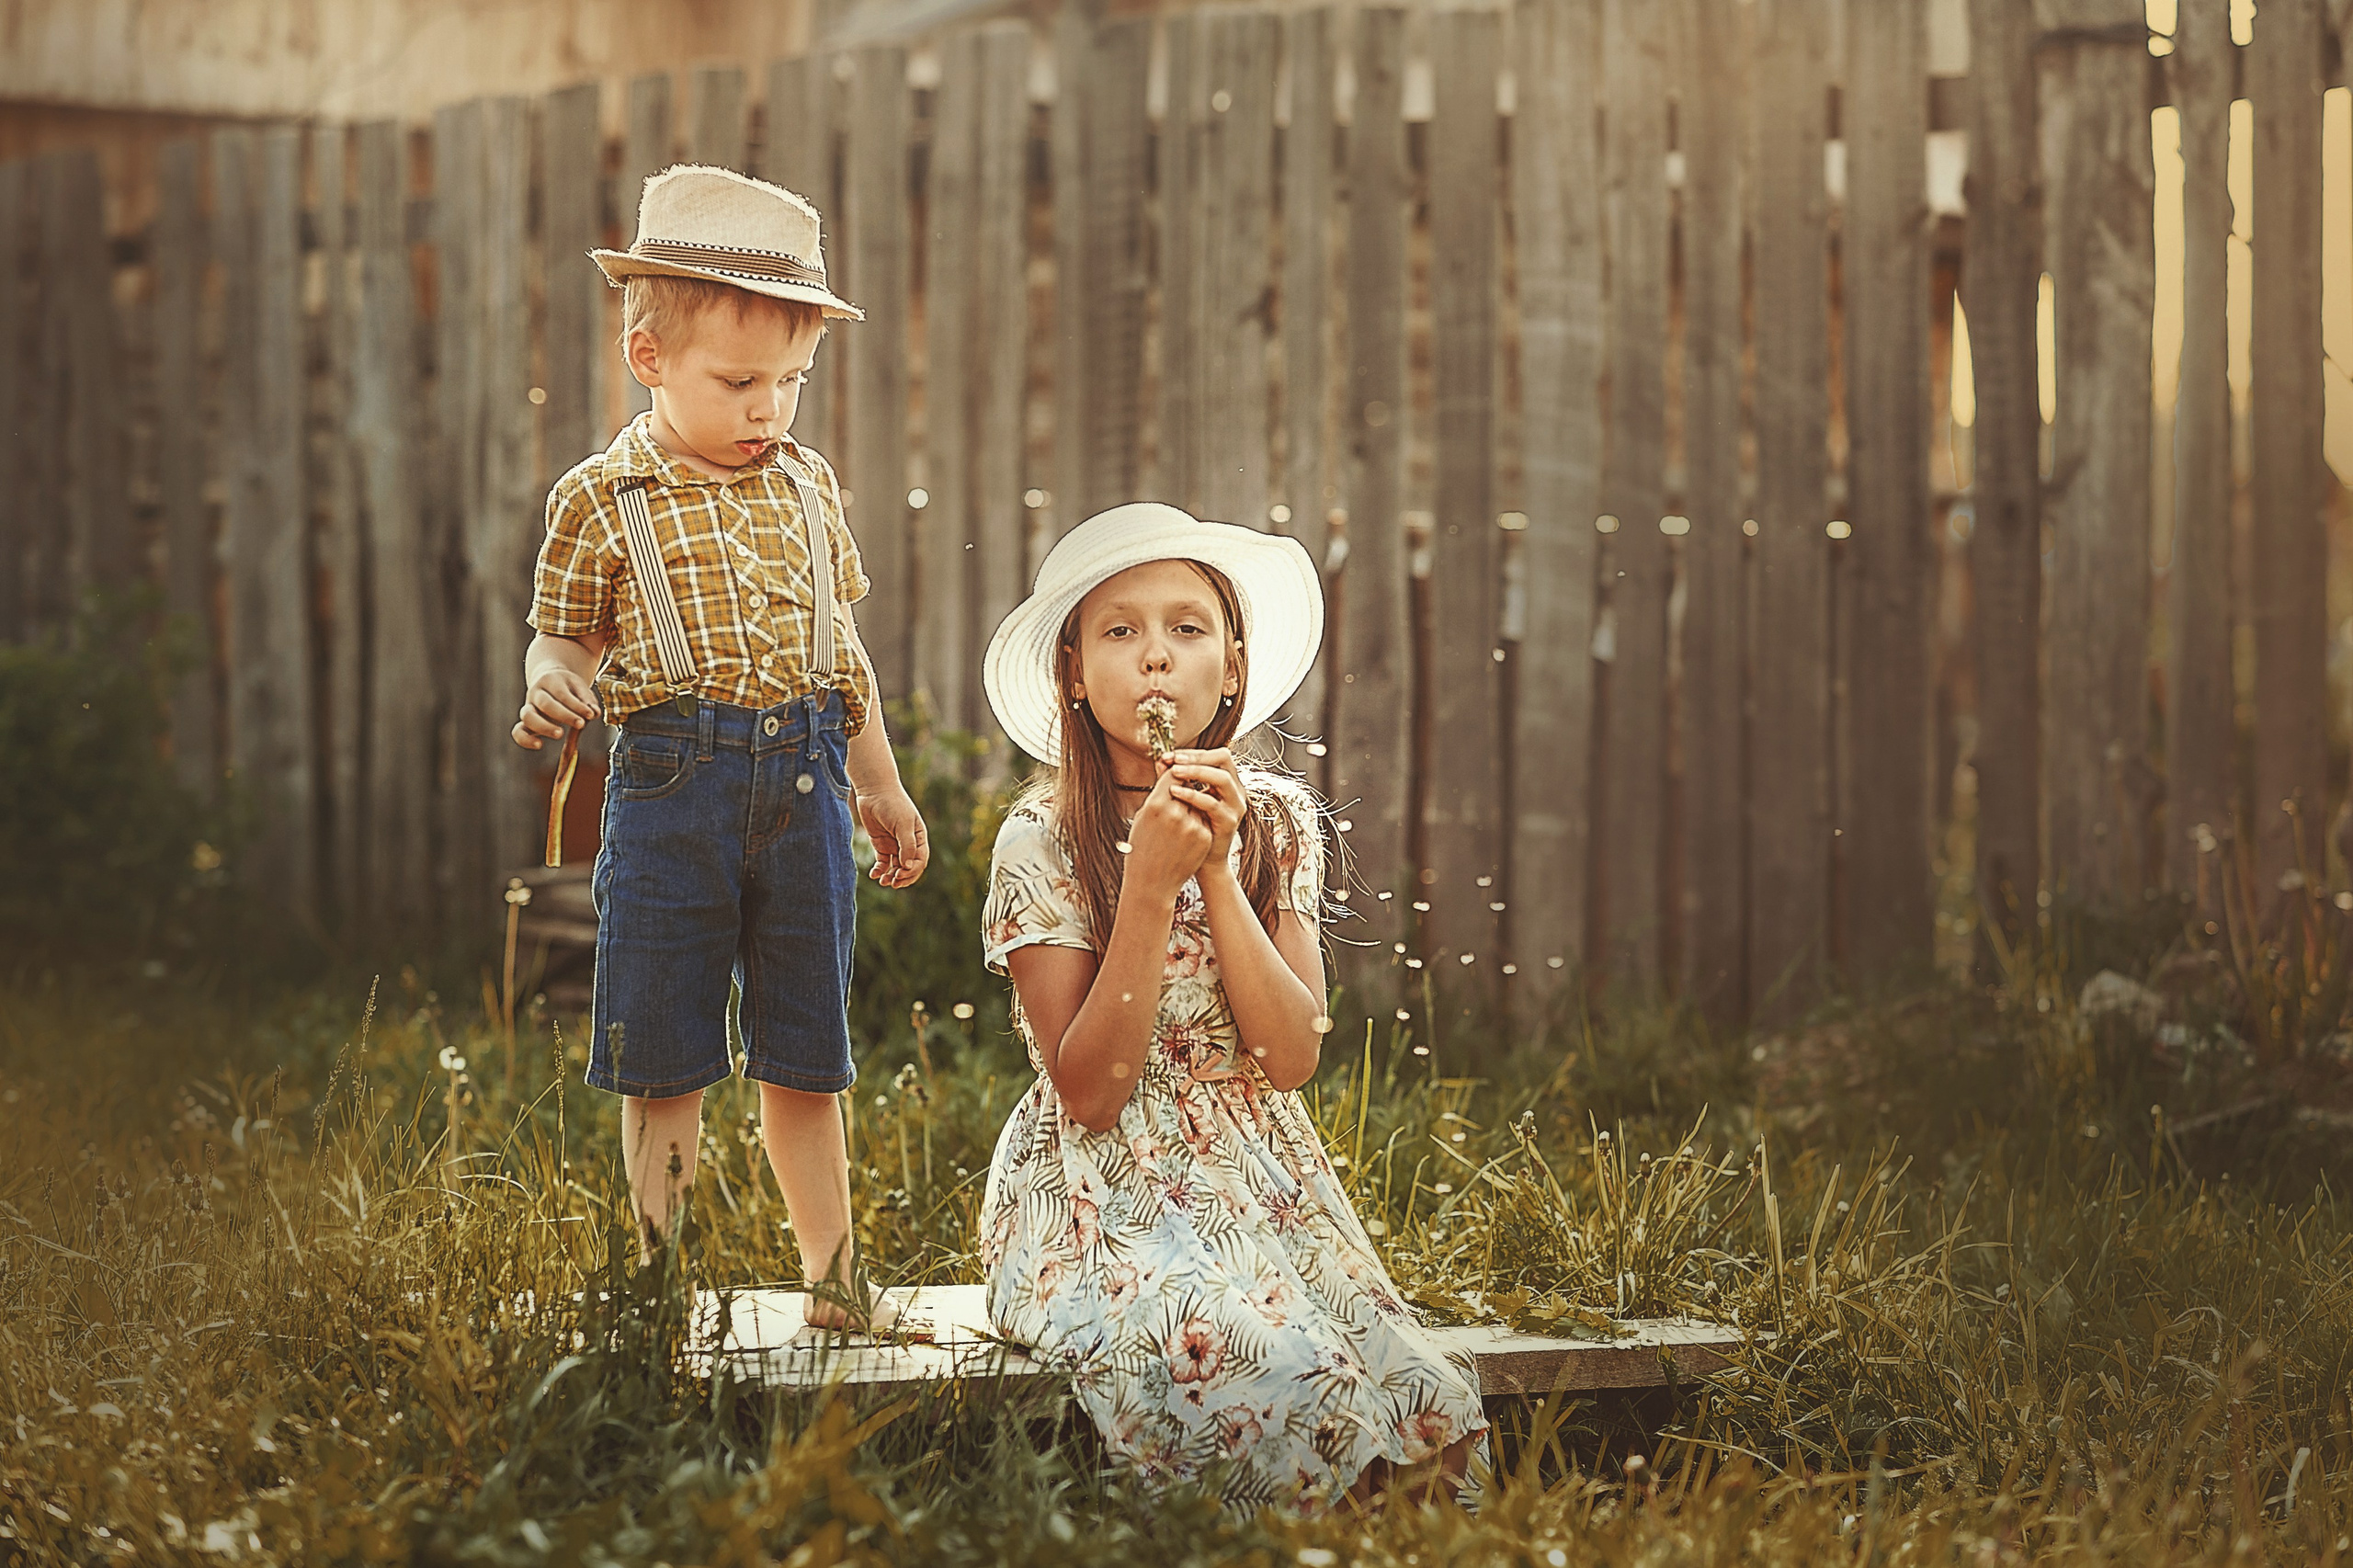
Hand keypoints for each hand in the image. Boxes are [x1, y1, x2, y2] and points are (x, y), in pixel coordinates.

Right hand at [514, 668, 599, 749]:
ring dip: (543, 726)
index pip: (562, 693)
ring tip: (560, 734)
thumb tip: (595, 713)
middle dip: (564, 715)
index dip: (577, 705)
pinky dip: (525, 739)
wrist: (549, 680)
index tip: (591, 715)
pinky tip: (539, 744)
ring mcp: (528, 707)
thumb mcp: (579, 688)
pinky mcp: (526, 722)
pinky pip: (518, 731)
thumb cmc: (569, 687)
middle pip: (545, 703)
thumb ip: (587, 700)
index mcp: (550, 681)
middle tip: (581, 724)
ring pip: (527, 716)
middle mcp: (536, 693)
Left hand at [857, 786, 929, 887]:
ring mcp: (894, 845)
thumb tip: (907, 866)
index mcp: (919, 838)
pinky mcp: (881, 845)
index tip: (900, 874)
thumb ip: (907, 845)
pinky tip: (874, 875)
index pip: (920, 860)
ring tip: (883, 882)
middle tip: (893, 883)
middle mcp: (908, 843)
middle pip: (909, 867)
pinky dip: (879, 870)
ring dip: (891, 877)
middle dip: (903, 877)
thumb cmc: (893, 804)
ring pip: (895, 867)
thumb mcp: (903, 824)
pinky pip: (882, 862)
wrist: (874, 791)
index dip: (912, 871)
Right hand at [1122, 768, 1213, 900]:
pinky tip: (1184, 836)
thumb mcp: (1142, 817)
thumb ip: (1158, 792)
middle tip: (1179, 794)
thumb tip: (1169, 766)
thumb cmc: (1142, 847)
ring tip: (1177, 823)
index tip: (1173, 773)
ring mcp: (1192, 826)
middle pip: (1187, 786)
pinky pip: (1204, 818)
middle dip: (1184, 787)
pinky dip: (1197, 821)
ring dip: (1192, 805)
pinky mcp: (1205, 837)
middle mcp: (1175, 814)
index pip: (1172, 774)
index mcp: (1155, 806)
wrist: (1152, 883)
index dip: (1174, 771)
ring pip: (1198, 802)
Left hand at [1161, 747, 1246, 865]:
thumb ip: (1174, 780)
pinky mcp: (1229, 822)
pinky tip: (1175, 792)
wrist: (1199, 862)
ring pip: (1222, 778)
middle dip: (1196, 757)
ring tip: (1174, 772)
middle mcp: (1235, 791)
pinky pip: (1213, 803)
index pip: (1214, 755)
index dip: (1191, 752)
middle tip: (1173, 760)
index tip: (1169, 755)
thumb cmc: (1188, 830)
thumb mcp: (1182, 800)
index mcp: (1225, 782)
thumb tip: (1161, 760)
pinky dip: (1193, 794)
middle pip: (1223, 759)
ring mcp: (1235, 806)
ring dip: (1196, 771)